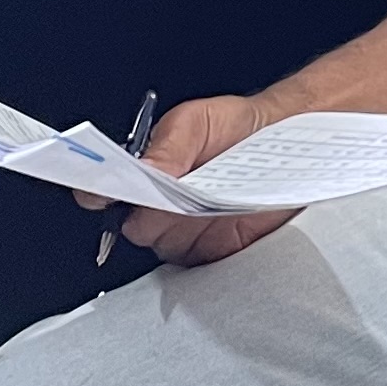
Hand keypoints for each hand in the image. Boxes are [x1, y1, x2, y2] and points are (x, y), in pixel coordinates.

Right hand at [76, 92, 301, 265]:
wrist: (287, 141)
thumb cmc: (235, 128)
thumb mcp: (196, 122)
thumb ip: (168, 145)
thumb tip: (145, 169)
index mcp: (143, 173)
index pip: (104, 191)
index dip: (99, 192)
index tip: (107, 190)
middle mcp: (156, 209)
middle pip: (135, 226)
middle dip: (152, 211)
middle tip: (176, 191)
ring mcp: (184, 235)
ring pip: (167, 246)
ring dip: (187, 225)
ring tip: (214, 196)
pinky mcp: (214, 254)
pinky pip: (201, 263)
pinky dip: (212, 246)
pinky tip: (230, 220)